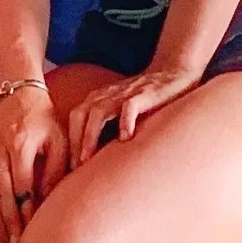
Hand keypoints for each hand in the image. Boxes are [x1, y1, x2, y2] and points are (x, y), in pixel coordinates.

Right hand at [0, 83, 66, 239]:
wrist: (21, 91)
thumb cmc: (45, 119)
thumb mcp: (59, 139)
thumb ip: (57, 167)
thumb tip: (52, 197)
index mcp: (22, 146)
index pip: (25, 187)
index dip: (28, 212)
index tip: (31, 232)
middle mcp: (1, 147)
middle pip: (3, 188)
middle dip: (9, 217)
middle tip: (15, 242)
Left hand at [66, 62, 201, 161]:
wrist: (174, 73)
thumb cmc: (147, 101)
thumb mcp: (122, 113)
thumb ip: (110, 130)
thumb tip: (97, 162)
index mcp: (99, 99)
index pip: (74, 121)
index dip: (68, 144)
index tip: (67, 169)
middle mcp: (107, 95)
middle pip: (79, 115)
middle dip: (74, 142)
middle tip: (73, 169)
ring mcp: (125, 93)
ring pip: (98, 112)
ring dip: (90, 135)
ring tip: (88, 159)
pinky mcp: (145, 94)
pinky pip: (130, 106)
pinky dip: (125, 121)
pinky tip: (125, 138)